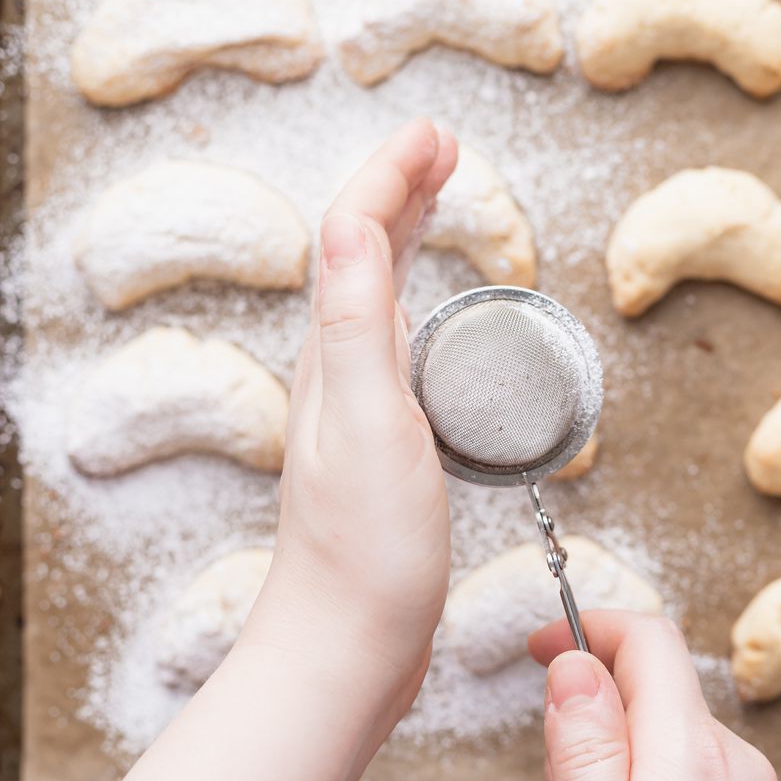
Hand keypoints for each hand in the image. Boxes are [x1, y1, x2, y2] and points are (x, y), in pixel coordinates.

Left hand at [239, 118, 458, 721]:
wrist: (347, 646)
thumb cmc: (364, 553)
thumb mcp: (369, 426)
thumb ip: (361, 326)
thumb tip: (359, 224)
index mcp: (335, 358)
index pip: (355, 238)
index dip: (393, 176)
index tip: (438, 135)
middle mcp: (339, 375)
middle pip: (364, 259)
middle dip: (401, 193)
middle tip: (445, 151)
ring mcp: (360, 411)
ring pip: (381, 299)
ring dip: (408, 240)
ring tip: (440, 206)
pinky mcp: (386, 447)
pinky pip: (402, 348)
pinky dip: (425, 306)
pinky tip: (445, 324)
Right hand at [529, 612, 780, 780]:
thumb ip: (583, 756)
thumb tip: (575, 668)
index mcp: (694, 761)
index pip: (650, 640)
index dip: (589, 630)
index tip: (544, 648)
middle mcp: (747, 773)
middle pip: (665, 700)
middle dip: (606, 721)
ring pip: (691, 754)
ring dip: (640, 772)